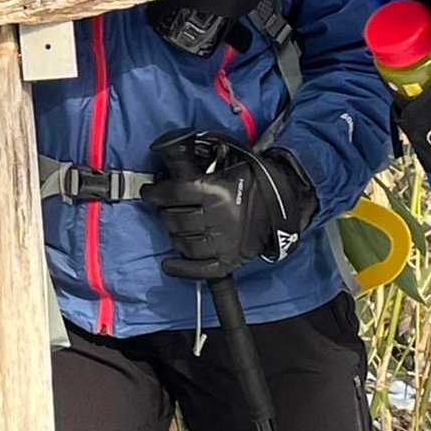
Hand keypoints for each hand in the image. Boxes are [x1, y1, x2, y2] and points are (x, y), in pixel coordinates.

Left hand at [140, 132, 317, 280]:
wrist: (282, 202)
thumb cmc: (249, 181)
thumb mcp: (224, 166)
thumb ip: (195, 166)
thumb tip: (166, 160)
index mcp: (216, 192)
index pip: (174, 194)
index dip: (155, 193)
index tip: (148, 193)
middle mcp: (220, 218)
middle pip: (176, 220)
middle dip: (165, 213)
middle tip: (165, 209)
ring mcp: (225, 242)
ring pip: (184, 244)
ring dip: (174, 235)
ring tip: (175, 228)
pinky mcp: (231, 260)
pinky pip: (201, 270)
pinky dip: (182, 269)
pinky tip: (169, 264)